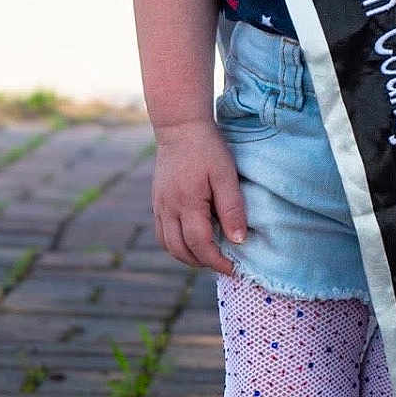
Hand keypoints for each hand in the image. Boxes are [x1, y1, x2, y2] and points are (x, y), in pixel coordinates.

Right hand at [151, 121, 245, 273]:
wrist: (180, 127)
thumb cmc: (208, 148)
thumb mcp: (226, 174)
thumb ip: (232, 207)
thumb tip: (238, 240)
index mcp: (188, 203)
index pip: (200, 244)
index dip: (217, 261)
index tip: (233, 269)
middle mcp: (169, 209)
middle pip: (181, 250)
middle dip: (203, 263)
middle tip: (223, 264)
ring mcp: (159, 206)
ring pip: (168, 245)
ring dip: (187, 256)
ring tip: (209, 255)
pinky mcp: (157, 201)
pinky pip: (162, 233)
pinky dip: (176, 244)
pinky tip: (192, 240)